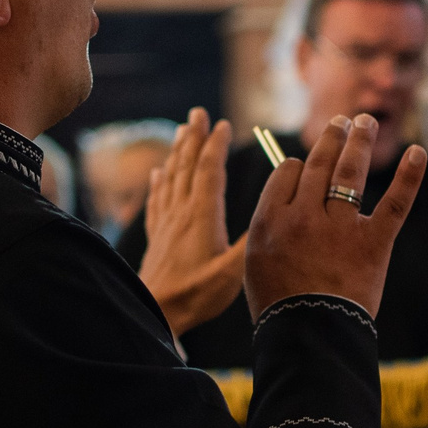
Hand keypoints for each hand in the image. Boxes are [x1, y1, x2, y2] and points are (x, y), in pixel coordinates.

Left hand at [137, 108, 249, 338]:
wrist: (157, 313)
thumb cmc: (196, 295)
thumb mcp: (232, 271)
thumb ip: (250, 242)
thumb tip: (271, 216)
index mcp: (202, 216)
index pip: (209, 171)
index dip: (215, 146)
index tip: (222, 124)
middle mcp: (181, 213)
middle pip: (186, 166)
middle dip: (193, 137)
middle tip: (196, 113)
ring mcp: (166, 224)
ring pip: (171, 178)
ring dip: (177, 152)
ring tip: (180, 132)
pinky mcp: (156, 237)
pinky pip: (156, 200)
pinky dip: (158, 182)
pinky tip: (157, 174)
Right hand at [244, 116, 426, 320]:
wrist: (309, 339)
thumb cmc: (280, 307)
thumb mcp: (255, 263)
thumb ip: (267, 227)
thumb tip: (282, 200)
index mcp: (271, 220)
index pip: (286, 172)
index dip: (297, 165)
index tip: (304, 166)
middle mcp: (303, 216)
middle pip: (318, 164)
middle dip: (331, 138)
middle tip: (342, 122)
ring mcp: (340, 227)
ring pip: (350, 171)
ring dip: (359, 140)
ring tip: (365, 121)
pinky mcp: (374, 242)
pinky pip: (394, 202)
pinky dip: (410, 176)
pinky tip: (419, 152)